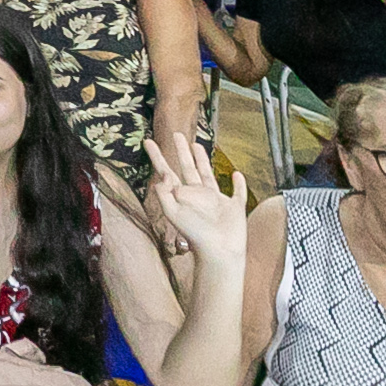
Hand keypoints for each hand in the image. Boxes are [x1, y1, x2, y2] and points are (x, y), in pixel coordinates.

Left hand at [141, 127, 247, 270]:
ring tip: (197, 145)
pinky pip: (237, 192)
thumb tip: (163, 176)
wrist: (219, 251)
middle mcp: (198, 194)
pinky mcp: (234, 207)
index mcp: (182, 195)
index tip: (147, 141)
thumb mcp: (173, 213)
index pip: (167, 171)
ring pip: (208, 174)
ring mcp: (216, 200)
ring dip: (203, 160)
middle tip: (176, 134)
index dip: (157, 157)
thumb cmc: (195, 234)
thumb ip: (165, 194)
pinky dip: (238, 184)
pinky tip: (237, 174)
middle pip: (187, 167)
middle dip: (181, 151)